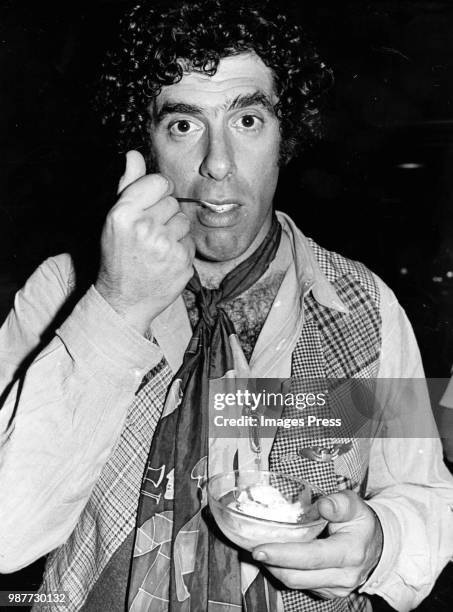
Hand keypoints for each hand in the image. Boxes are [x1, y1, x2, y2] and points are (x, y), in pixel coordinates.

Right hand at [95, 150, 194, 333]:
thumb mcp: (115, 220)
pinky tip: (165, 260)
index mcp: (124, 213)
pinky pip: (190, 242)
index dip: (157, 193)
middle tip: (149, 234)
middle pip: (173, 201)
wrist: (123, 301)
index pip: (159, 182)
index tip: (149, 206)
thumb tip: (134, 155)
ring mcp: (165, 246)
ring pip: (184, 221)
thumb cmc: (118, 256)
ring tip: (157, 247)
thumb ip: (128, 186)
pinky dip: (181, 250)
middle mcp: (144, 228)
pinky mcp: (182, 262)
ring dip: (174, 231)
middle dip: (164, 214)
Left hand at [252, 490, 382, 599]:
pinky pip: (301, 584)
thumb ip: (340, 503)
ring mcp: (336, 588)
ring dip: (274, 568)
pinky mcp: (328, 592)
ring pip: (295, 583)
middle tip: (251, 547)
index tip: (259, 548)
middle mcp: (343, 576)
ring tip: (259, 550)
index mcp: (350, 552)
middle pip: (297, 576)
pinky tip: (275, 556)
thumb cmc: (360, 521)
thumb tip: (324, 505)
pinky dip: (284, 571)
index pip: (311, 557)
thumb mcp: (355, 505)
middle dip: (271, 563)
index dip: (283, 554)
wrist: (376, 545)